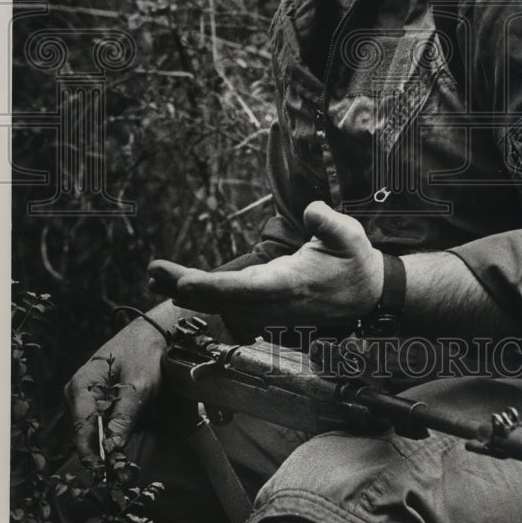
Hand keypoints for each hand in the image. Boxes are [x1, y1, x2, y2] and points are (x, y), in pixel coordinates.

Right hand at [64, 307, 172, 463]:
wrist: (151, 333)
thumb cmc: (144, 355)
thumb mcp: (139, 387)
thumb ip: (124, 417)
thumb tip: (112, 449)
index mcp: (81, 386)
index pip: (80, 429)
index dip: (91, 454)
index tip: (104, 473)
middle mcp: (77, 392)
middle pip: (84, 432)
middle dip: (102, 449)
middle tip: (120, 469)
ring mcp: (84, 395)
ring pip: (93, 428)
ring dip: (109, 439)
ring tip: (126, 452)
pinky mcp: (96, 397)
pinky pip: (100, 419)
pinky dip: (113, 427)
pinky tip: (126, 429)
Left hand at [147, 201, 383, 329]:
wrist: (368, 294)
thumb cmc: (356, 261)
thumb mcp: (351, 235)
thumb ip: (329, 222)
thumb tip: (311, 211)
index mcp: (292, 284)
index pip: (246, 288)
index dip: (214, 288)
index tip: (185, 283)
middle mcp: (276, 303)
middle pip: (224, 300)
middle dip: (186, 287)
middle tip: (153, 272)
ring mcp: (270, 310)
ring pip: (222, 304)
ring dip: (188, 290)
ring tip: (155, 274)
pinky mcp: (267, 309)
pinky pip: (229, 304)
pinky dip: (204, 295)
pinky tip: (179, 285)